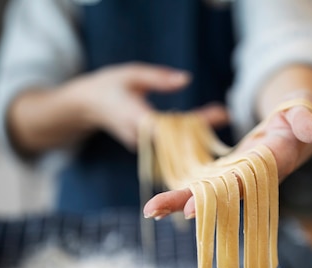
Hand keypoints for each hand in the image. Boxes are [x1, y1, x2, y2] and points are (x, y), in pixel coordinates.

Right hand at [63, 63, 228, 149]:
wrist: (86, 106)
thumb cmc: (108, 86)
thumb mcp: (131, 74)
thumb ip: (158, 78)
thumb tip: (186, 80)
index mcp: (134, 118)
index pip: (170, 126)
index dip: (195, 123)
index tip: (218, 113)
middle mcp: (139, 138)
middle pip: (178, 139)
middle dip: (202, 128)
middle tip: (224, 114)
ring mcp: (142, 147)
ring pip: (175, 146)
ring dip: (197, 135)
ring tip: (220, 116)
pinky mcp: (145, 149)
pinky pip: (169, 146)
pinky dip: (186, 137)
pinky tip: (203, 125)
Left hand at [142, 102, 311, 218]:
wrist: (296, 123)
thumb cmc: (300, 113)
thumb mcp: (305, 110)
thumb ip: (308, 121)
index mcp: (269, 163)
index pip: (243, 182)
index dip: (219, 195)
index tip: (192, 208)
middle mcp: (252, 177)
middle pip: (218, 195)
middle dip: (187, 202)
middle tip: (154, 210)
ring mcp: (239, 178)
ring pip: (207, 194)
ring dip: (178, 201)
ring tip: (149, 210)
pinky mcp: (229, 174)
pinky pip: (203, 186)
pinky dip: (182, 194)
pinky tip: (158, 204)